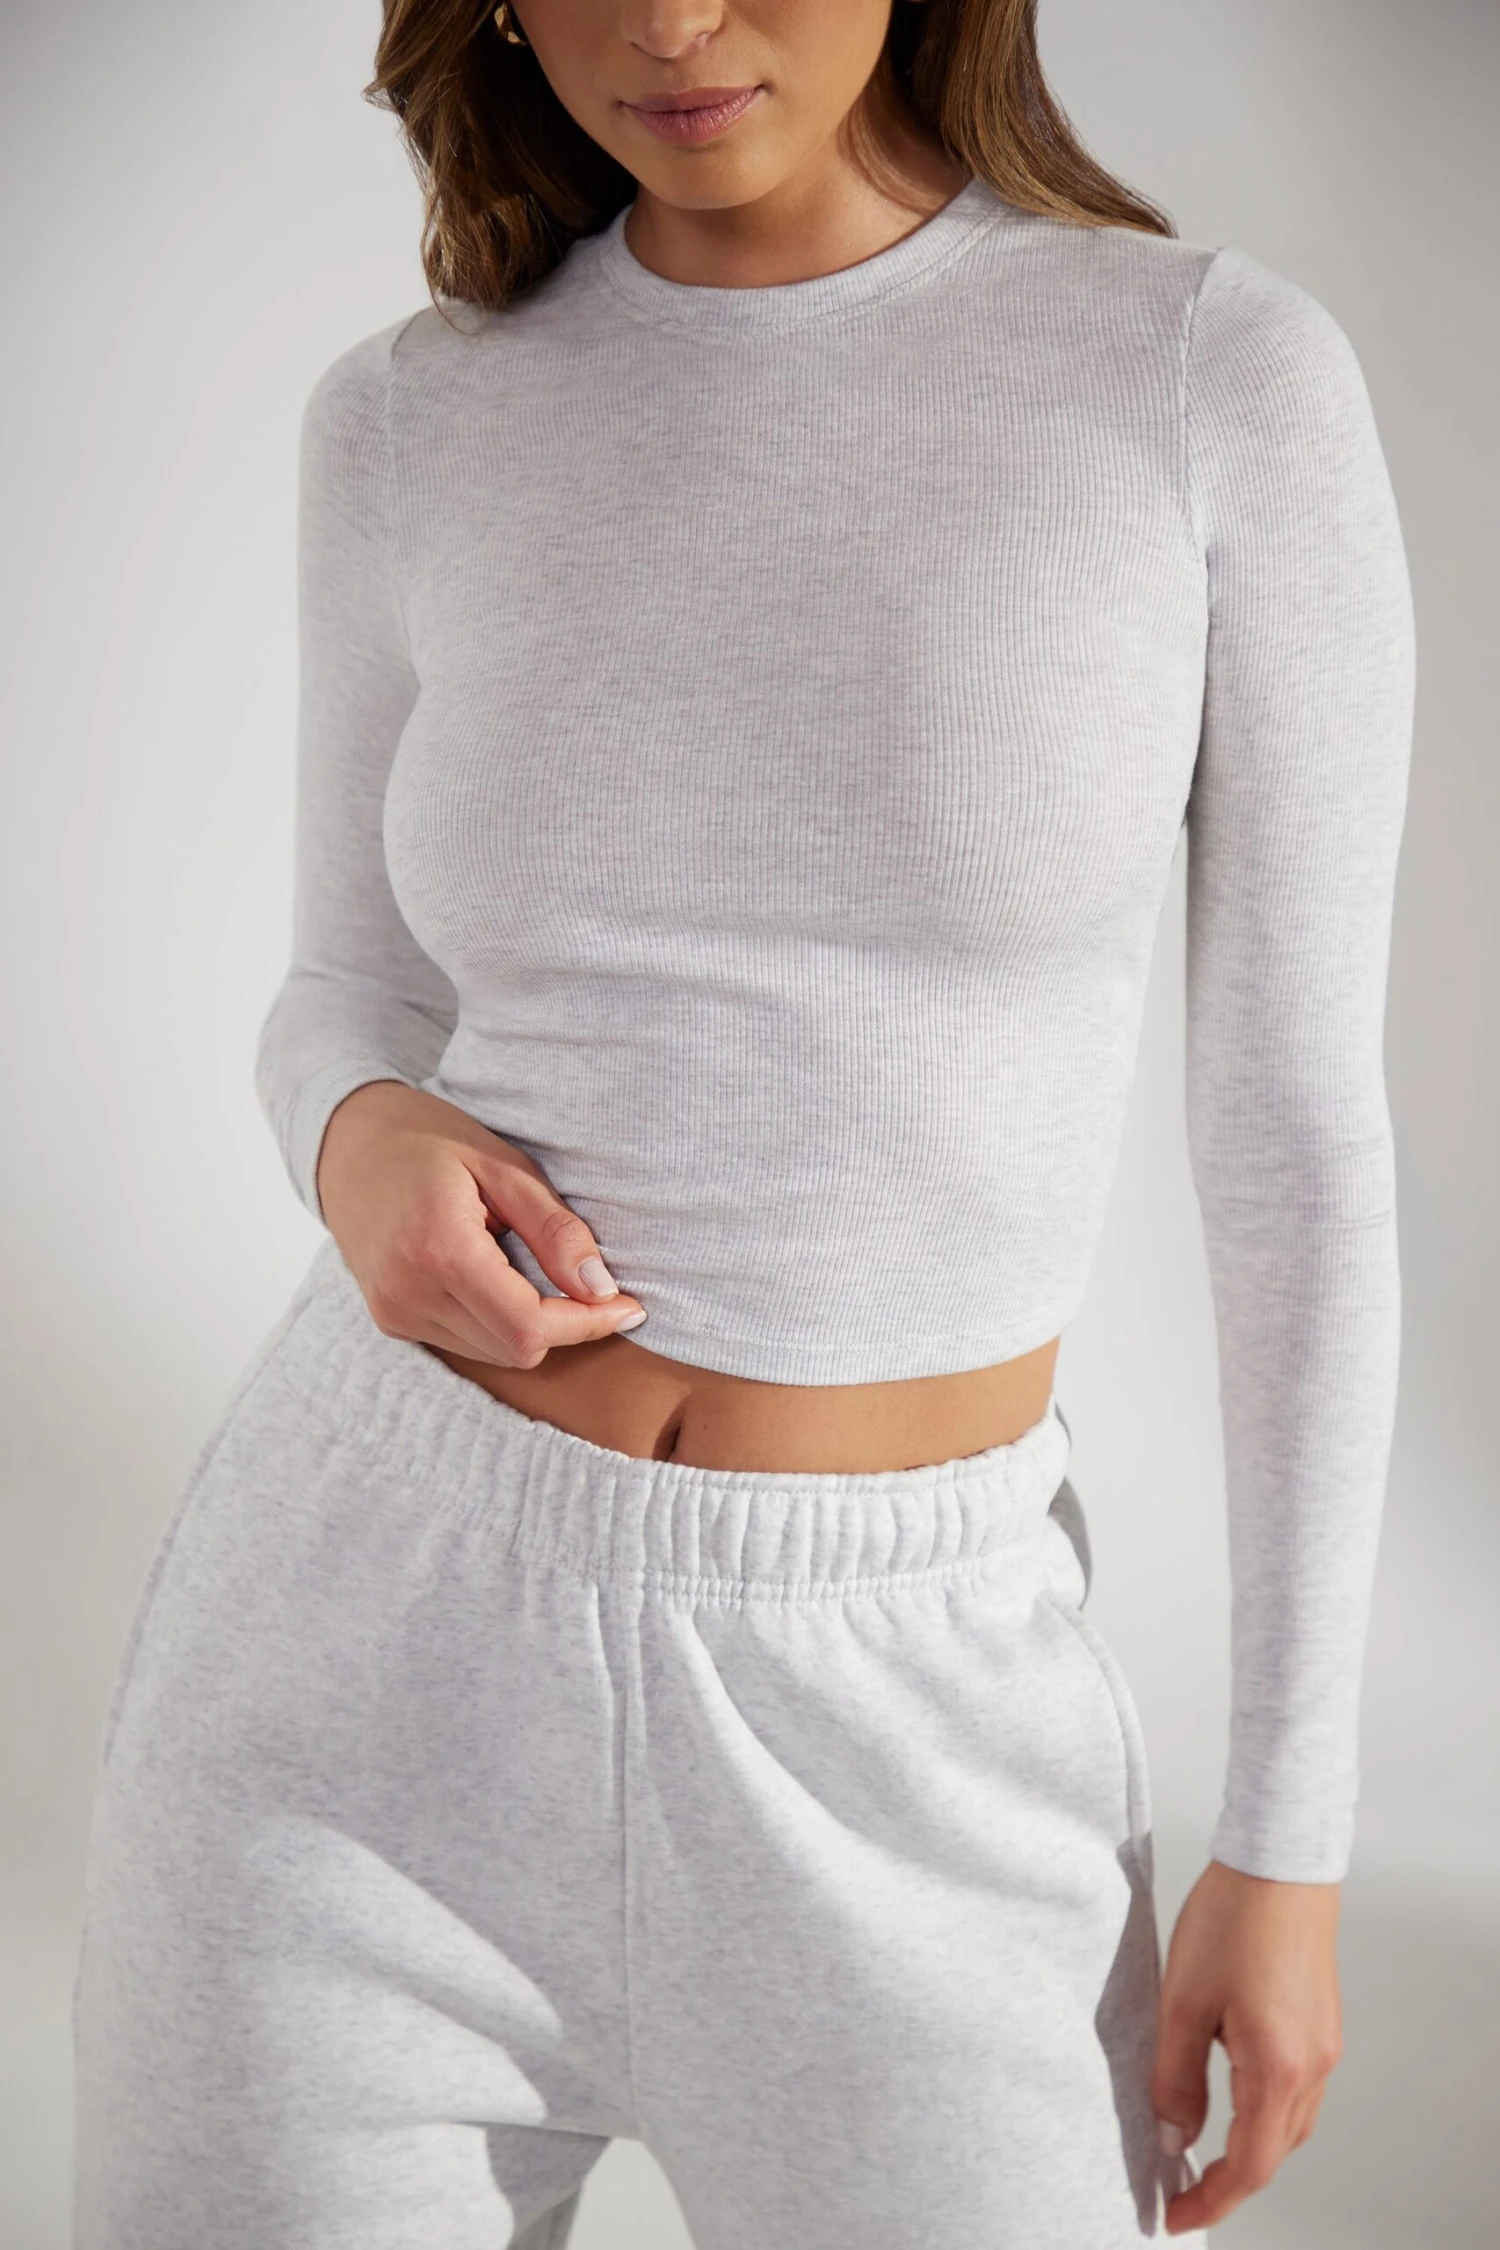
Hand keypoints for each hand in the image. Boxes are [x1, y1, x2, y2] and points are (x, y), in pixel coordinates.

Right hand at [315, 1079, 647, 1368]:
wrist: (348, 1144)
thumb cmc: (432, 1140)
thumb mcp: (504, 1167)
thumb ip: (555, 1230)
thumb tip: (601, 1288)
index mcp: (437, 1249)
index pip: (528, 1326)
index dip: (587, 1323)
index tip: (629, 1304)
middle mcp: (408, 1293)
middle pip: (515, 1348)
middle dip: (566, 1325)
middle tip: (598, 1287)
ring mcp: (394, 1312)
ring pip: (493, 1352)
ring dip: (532, 1325)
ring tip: (536, 1269)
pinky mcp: (391, 1320)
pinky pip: (466, 1341)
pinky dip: (498, 1322)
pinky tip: (501, 1278)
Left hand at [1152, 1858, 1341, 2232]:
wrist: (1279, 1861)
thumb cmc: (1233, 1918)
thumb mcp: (1183, 2002)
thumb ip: (1176, 2077)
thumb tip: (1174, 2137)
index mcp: (1278, 2067)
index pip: (1249, 2165)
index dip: (1211, 2200)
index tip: (1174, 2217)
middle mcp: (1312, 2065)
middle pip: (1273, 2151)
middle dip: (1227, 2179)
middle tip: (1179, 2191)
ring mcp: (1323, 2045)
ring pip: (1288, 2124)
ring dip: (1247, 2146)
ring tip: (1199, 2153)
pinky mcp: (1321, 2024)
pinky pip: (1297, 2090)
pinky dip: (1264, 2111)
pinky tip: (1233, 2099)